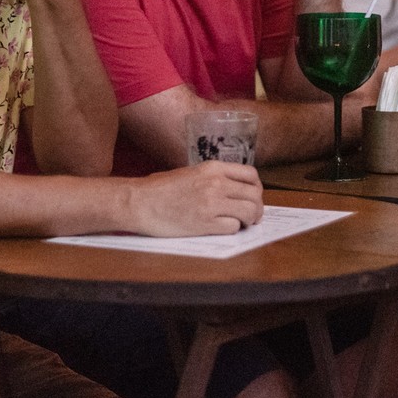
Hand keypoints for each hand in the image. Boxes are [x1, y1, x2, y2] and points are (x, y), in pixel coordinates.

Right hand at [133, 162, 263, 235]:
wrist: (140, 202)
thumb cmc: (160, 189)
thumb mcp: (191, 172)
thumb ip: (214, 178)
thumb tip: (235, 189)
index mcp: (213, 168)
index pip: (251, 175)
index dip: (256, 188)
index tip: (253, 196)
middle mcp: (216, 183)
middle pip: (254, 195)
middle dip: (257, 207)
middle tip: (252, 215)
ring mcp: (212, 203)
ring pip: (249, 212)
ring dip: (249, 220)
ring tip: (243, 223)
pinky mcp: (205, 223)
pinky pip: (234, 227)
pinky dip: (233, 229)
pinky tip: (224, 228)